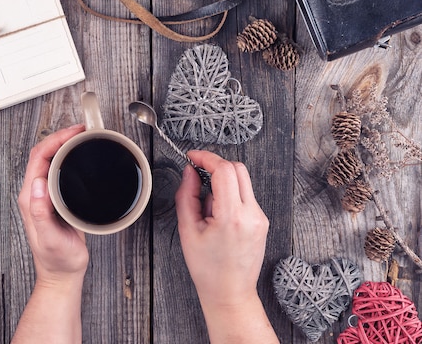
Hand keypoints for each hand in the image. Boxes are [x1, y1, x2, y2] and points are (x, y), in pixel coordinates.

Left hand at [17, 124, 88, 285]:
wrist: (61, 273)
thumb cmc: (57, 260)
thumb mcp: (50, 238)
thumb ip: (40, 213)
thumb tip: (37, 185)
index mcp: (30, 198)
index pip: (39, 158)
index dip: (55, 140)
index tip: (74, 133)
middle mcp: (34, 193)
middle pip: (43, 154)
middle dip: (61, 137)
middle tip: (82, 130)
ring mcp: (44, 196)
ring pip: (50, 160)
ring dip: (64, 144)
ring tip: (82, 137)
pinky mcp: (54, 199)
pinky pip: (58, 170)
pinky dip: (69, 157)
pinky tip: (80, 155)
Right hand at [175, 151, 277, 342]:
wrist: (230, 293)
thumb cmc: (208, 269)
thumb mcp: (187, 230)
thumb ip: (186, 195)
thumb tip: (190, 172)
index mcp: (232, 217)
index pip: (224, 171)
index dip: (206, 158)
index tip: (192, 157)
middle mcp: (252, 214)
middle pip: (237, 168)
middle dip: (215, 165)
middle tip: (197, 173)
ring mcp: (260, 217)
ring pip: (243, 179)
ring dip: (222, 180)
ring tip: (207, 205)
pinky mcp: (262, 220)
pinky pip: (246, 194)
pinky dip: (229, 193)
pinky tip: (218, 213)